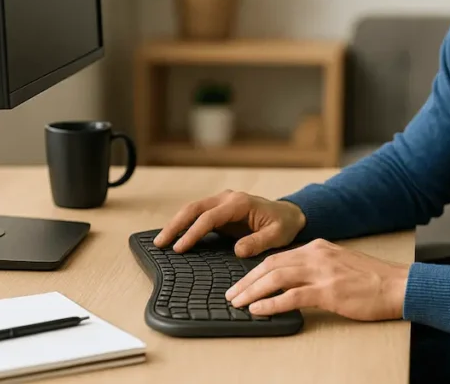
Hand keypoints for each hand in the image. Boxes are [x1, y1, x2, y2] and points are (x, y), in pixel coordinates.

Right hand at [153, 189, 305, 255]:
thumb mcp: (277, 235)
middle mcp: (228, 199)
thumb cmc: (284, 225)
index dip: (193, 232)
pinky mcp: (220, 210)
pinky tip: (174, 237)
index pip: (210, 217)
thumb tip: (237, 250)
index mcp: (240, 204)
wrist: (289, 215)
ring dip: (176, 223)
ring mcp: (222, 202)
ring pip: (193, 209)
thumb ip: (258, 242)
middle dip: (175, 225)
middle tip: (160, 243)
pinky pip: (198, 215)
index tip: (180, 248)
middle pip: (195, 209)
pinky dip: (184, 224)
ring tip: (161, 241)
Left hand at [225, 239, 409, 320]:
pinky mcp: (328, 291)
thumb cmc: (373, 279)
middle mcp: (317, 255)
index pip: (279, 256)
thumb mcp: (341, 264)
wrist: (398, 285)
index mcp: (319, 247)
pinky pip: (292, 296)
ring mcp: (322, 272)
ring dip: (252, 291)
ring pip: (276, 278)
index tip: (242, 282)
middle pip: (271, 265)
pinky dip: (271, 303)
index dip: (256, 270)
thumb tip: (294, 281)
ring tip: (238, 303)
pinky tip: (259, 310)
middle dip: (247, 280)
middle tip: (231, 294)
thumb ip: (318, 267)